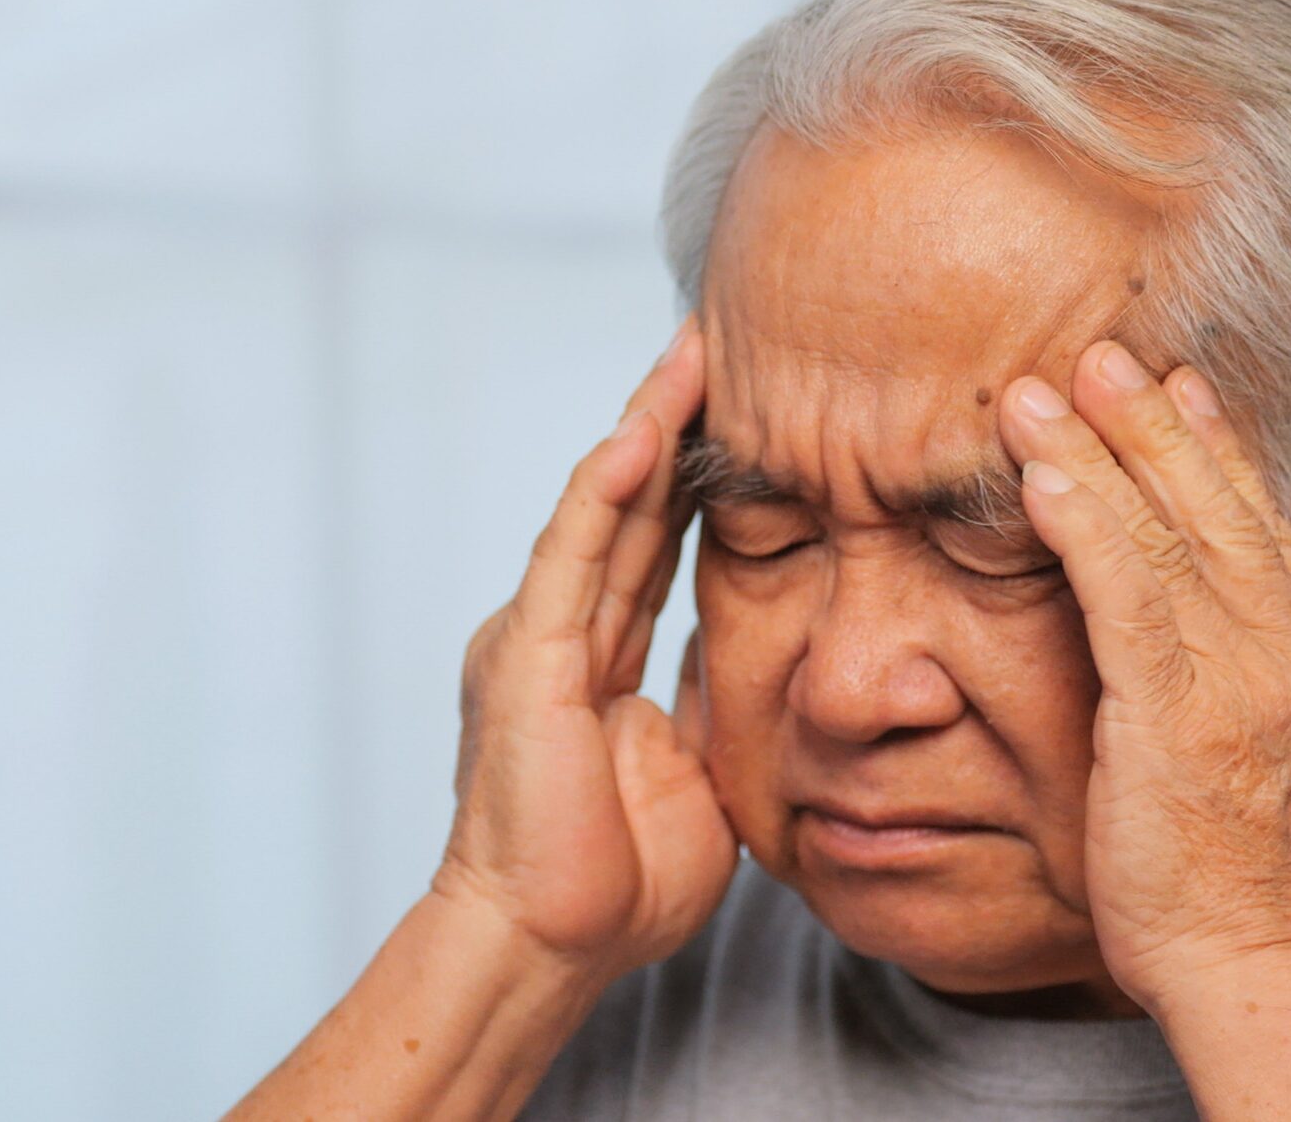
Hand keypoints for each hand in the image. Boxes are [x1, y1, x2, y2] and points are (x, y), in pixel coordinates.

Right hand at [434, 314, 734, 981]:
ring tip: (694, 354)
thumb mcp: (695, 771)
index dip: (698, 476)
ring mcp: (539, 638)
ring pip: (602, 510)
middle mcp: (560, 633)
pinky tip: (639, 435)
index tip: (749, 411)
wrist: (546, 947)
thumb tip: (762, 650)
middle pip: (632, 506)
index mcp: (592, 660)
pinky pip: (572, 557)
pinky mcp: (528, 657)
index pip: (657, 543)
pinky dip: (603, 493)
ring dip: (648, 428)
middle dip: (679, 424)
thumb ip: (712, 701)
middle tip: (725, 342)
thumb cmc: (614, 885)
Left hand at [998, 341, 1290, 1012]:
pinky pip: (1125, 592)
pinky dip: (1082, 521)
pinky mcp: (1182, 713)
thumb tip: (1222, 647)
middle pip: (1227, 511)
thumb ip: (1262, 691)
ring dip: (1101, 450)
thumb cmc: (1254, 896)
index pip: (1271, 535)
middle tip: (1108, 352)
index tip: (1184, 390)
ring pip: (1170, 534)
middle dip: (1160, 423)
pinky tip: (1042, 474)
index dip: (1222, 454)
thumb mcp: (1287, 771)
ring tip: (1044, 389)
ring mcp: (1253, 681)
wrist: (1266, 975)